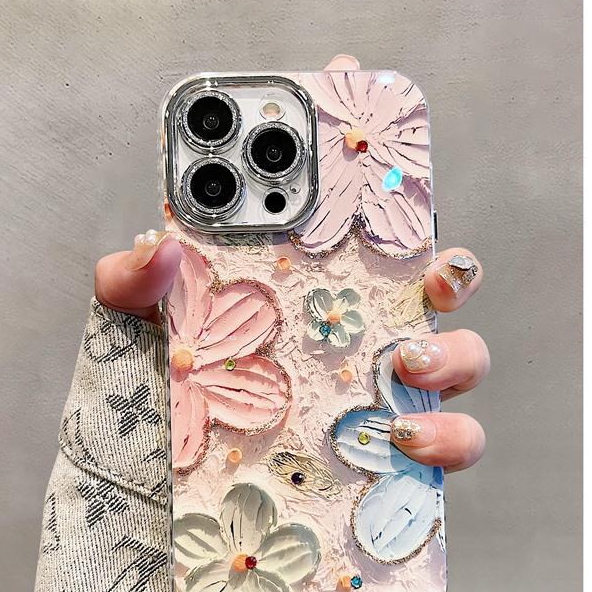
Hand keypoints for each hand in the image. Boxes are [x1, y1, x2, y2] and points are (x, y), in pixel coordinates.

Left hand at [94, 55, 488, 473]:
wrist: (155, 491)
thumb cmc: (154, 398)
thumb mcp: (134, 331)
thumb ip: (132, 283)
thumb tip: (161, 245)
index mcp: (306, 286)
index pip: (354, 217)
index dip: (368, 156)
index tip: (370, 100)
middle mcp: (354, 331)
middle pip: (434, 284)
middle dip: (453, 266)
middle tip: (431, 271)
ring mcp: (377, 394)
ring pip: (459, 361)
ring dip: (456, 355)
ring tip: (408, 364)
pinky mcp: (385, 461)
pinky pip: (444, 449)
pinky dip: (446, 443)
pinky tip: (404, 443)